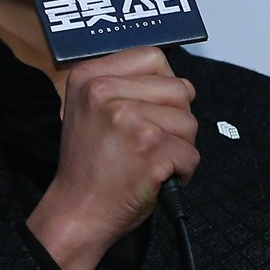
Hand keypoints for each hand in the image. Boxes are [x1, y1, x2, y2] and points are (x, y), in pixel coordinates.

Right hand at [27, 47, 198, 269]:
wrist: (77, 212)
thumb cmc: (90, 165)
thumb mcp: (90, 109)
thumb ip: (124, 85)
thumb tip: (175, 80)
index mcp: (88, 76)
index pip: (153, 57)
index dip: (162, 85)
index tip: (149, 110)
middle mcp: (104, 91)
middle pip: (178, 89)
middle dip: (175, 120)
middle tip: (150, 142)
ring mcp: (128, 118)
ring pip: (189, 121)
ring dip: (180, 146)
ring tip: (151, 159)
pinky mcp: (150, 146)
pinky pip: (191, 153)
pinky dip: (182, 171)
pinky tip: (156, 177)